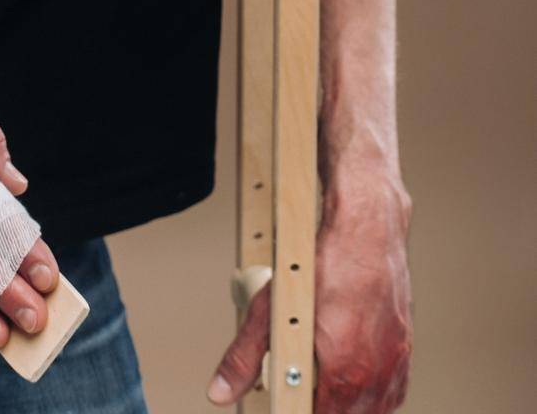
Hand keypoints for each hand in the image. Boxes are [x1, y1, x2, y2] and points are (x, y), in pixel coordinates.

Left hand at [206, 179, 413, 409]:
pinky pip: (395, 390)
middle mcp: (377, 374)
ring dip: (353, 407)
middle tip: (305, 396)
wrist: (366, 228)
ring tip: (327, 393)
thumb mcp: (270, 311)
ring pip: (376, 408)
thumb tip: (219, 392)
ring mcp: (395, 360)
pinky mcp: (405, 344)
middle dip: (327, 410)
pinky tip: (358, 382)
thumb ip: (244, 357)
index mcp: (345, 373)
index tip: (290, 408)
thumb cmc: (323, 263)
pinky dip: (377, 394)